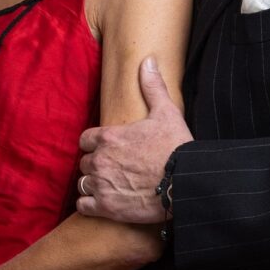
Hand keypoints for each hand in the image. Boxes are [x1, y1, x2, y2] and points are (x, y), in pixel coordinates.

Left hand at [77, 56, 192, 223]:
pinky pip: (83, 206)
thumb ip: (152, 87)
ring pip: (83, 183)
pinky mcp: (105, 207)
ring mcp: (101, 184)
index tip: (107, 150)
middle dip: (96, 166)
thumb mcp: (166, 112)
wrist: (186, 183)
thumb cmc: (176, 148)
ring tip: (111, 187)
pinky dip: (90, 206)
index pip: (85, 140)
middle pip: (85, 163)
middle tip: (114, 171)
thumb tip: (148, 61)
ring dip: (93, 185)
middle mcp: (99, 160)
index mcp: (108, 137)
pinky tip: (104, 204)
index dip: (95, 145)